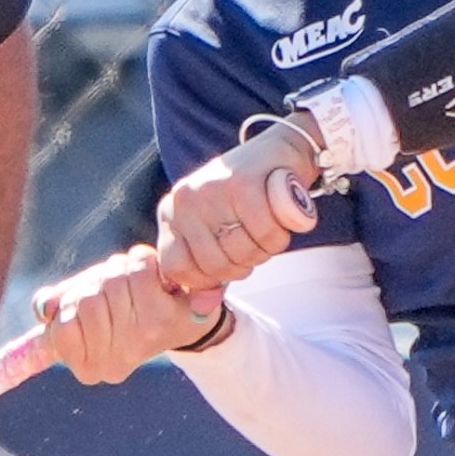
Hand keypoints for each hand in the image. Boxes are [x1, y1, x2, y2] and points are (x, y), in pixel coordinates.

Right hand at [34, 248, 223, 387]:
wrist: (188, 316)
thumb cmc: (124, 309)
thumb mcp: (82, 310)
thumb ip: (54, 307)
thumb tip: (44, 308)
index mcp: (90, 369)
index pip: (61, 330)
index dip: (70, 303)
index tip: (88, 304)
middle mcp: (115, 363)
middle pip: (85, 301)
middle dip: (95, 283)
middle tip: (113, 288)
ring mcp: (140, 340)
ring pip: (110, 282)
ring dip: (118, 270)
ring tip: (131, 282)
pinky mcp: (164, 316)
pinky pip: (138, 270)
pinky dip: (140, 261)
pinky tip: (151, 276)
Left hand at [154, 119, 325, 290]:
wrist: (283, 147)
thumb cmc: (249, 195)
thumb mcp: (219, 230)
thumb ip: (207, 269)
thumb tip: (202, 308)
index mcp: (171, 213)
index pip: (177, 269)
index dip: (206, 277)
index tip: (228, 262)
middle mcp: (183, 201)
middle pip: (215, 267)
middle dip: (244, 263)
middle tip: (255, 239)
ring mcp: (210, 191)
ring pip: (242, 253)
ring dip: (265, 249)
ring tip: (266, 224)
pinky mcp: (242, 185)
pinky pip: (266, 236)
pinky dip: (280, 234)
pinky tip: (281, 214)